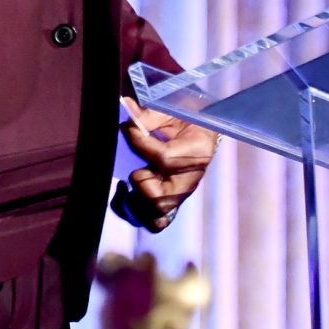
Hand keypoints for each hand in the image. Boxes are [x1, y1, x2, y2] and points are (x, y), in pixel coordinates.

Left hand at [116, 98, 217, 231]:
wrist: (202, 129)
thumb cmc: (186, 116)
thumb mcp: (172, 109)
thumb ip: (149, 113)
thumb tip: (127, 105)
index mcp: (198, 151)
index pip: (165, 159)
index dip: (141, 144)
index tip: (128, 128)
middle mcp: (190, 179)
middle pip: (159, 199)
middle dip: (140, 180)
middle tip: (135, 164)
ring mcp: (180, 195)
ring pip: (155, 216)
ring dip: (135, 200)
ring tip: (126, 184)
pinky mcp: (171, 203)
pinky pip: (155, 222)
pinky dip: (135, 213)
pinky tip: (126, 193)